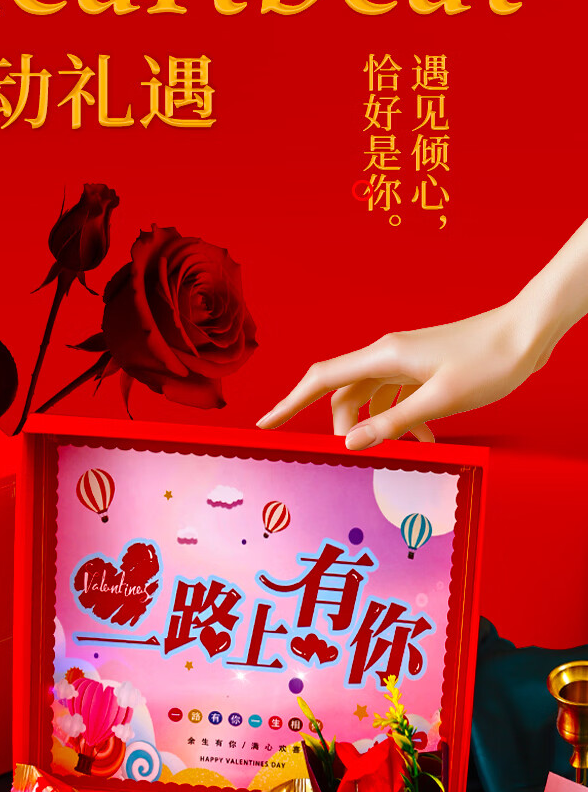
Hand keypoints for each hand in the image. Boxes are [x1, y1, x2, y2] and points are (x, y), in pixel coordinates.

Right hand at [257, 298, 555, 448]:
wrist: (526, 332)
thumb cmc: (488, 362)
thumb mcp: (439, 401)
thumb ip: (392, 423)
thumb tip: (349, 443)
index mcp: (384, 356)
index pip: (320, 379)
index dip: (289, 404)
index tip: (265, 426)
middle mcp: (387, 354)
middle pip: (343, 393)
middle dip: (344, 427)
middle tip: (359, 458)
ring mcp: (404, 360)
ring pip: (370, 398)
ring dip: (379, 427)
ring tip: (406, 450)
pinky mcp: (422, 367)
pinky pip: (396, 396)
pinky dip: (402, 418)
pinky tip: (427, 438)